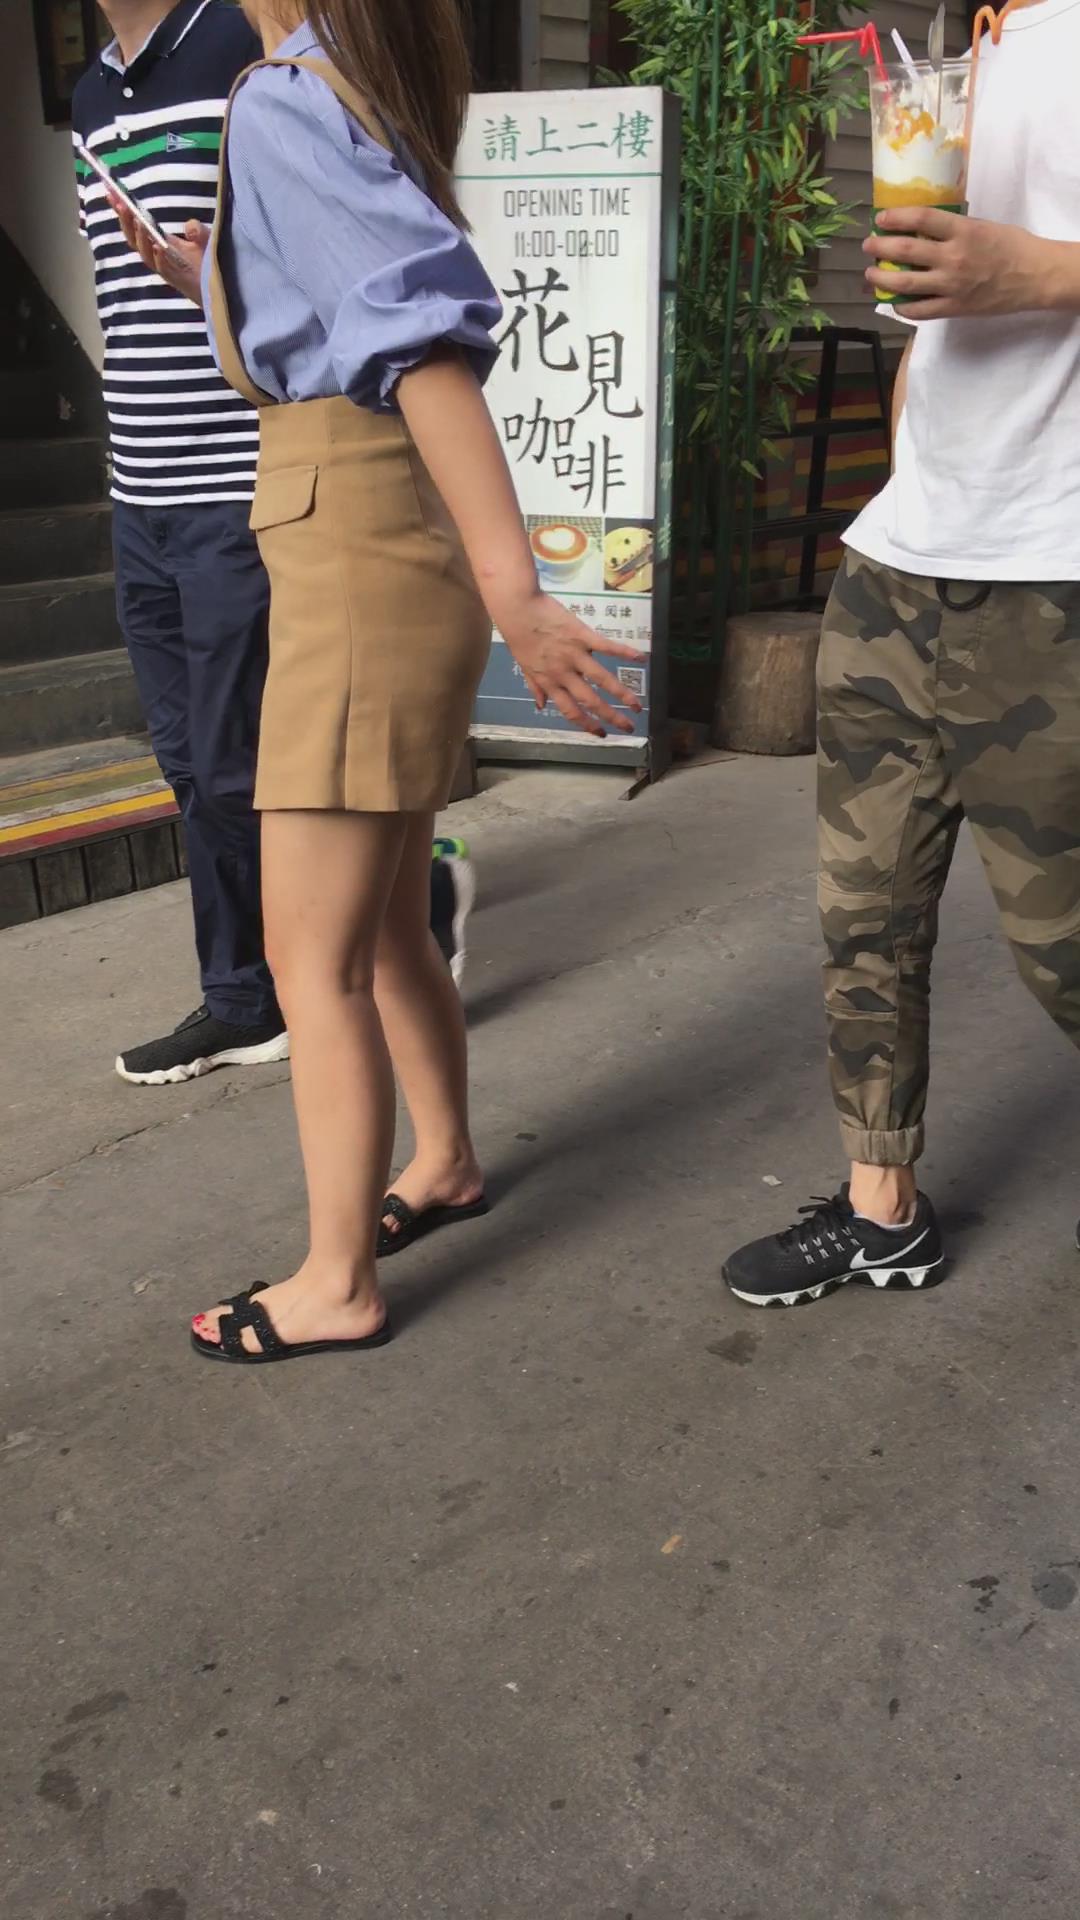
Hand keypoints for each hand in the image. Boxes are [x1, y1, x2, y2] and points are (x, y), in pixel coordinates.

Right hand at [111, 196, 208, 306]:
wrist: (223, 290)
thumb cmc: (211, 265)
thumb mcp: (206, 240)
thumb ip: (198, 230)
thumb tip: (189, 226)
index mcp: (160, 243)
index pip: (136, 225)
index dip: (123, 210)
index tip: (111, 191)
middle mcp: (158, 256)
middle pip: (134, 238)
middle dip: (125, 221)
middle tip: (119, 202)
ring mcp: (166, 269)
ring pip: (145, 254)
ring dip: (140, 237)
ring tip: (137, 220)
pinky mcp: (177, 281)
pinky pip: (163, 270)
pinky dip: (159, 258)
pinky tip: (158, 246)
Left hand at [495, 590, 646, 737]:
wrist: (517, 608)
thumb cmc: (518, 635)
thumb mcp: (523, 666)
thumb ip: (534, 686)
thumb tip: (541, 705)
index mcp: (549, 682)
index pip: (571, 711)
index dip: (588, 725)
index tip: (601, 733)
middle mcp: (563, 673)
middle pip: (591, 701)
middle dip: (612, 717)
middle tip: (628, 726)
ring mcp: (574, 655)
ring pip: (603, 679)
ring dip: (622, 694)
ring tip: (637, 706)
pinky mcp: (583, 635)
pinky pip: (607, 646)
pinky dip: (625, 652)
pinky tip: (641, 658)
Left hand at [864, 209, 1053, 318]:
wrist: (1034, 276)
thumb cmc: (1011, 246)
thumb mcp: (982, 226)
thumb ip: (953, 229)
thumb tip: (922, 230)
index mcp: (962, 231)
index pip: (921, 219)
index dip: (896, 217)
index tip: (881, 218)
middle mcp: (953, 258)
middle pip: (905, 251)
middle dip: (880, 247)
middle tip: (869, 244)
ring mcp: (951, 286)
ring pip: (905, 284)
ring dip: (882, 278)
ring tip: (871, 273)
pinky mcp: (954, 308)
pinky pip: (919, 311)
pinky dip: (902, 306)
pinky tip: (894, 301)